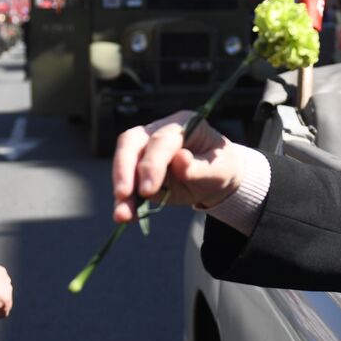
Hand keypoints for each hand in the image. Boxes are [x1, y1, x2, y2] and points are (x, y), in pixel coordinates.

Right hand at [112, 111, 241, 221]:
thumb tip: (180, 159)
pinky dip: (124, 200)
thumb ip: (199, 167)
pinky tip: (124, 216)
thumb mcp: (219, 170)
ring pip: (124, 161)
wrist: (213, 177)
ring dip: (121, 188)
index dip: (152, 164)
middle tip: (123, 195)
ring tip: (121, 215)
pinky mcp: (137, 168)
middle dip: (124, 169)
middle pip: (131, 142)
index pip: (161, 140)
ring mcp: (144, 148)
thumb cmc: (219, 167)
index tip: (148, 190)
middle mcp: (157, 130)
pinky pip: (126, 182)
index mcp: (182, 124)